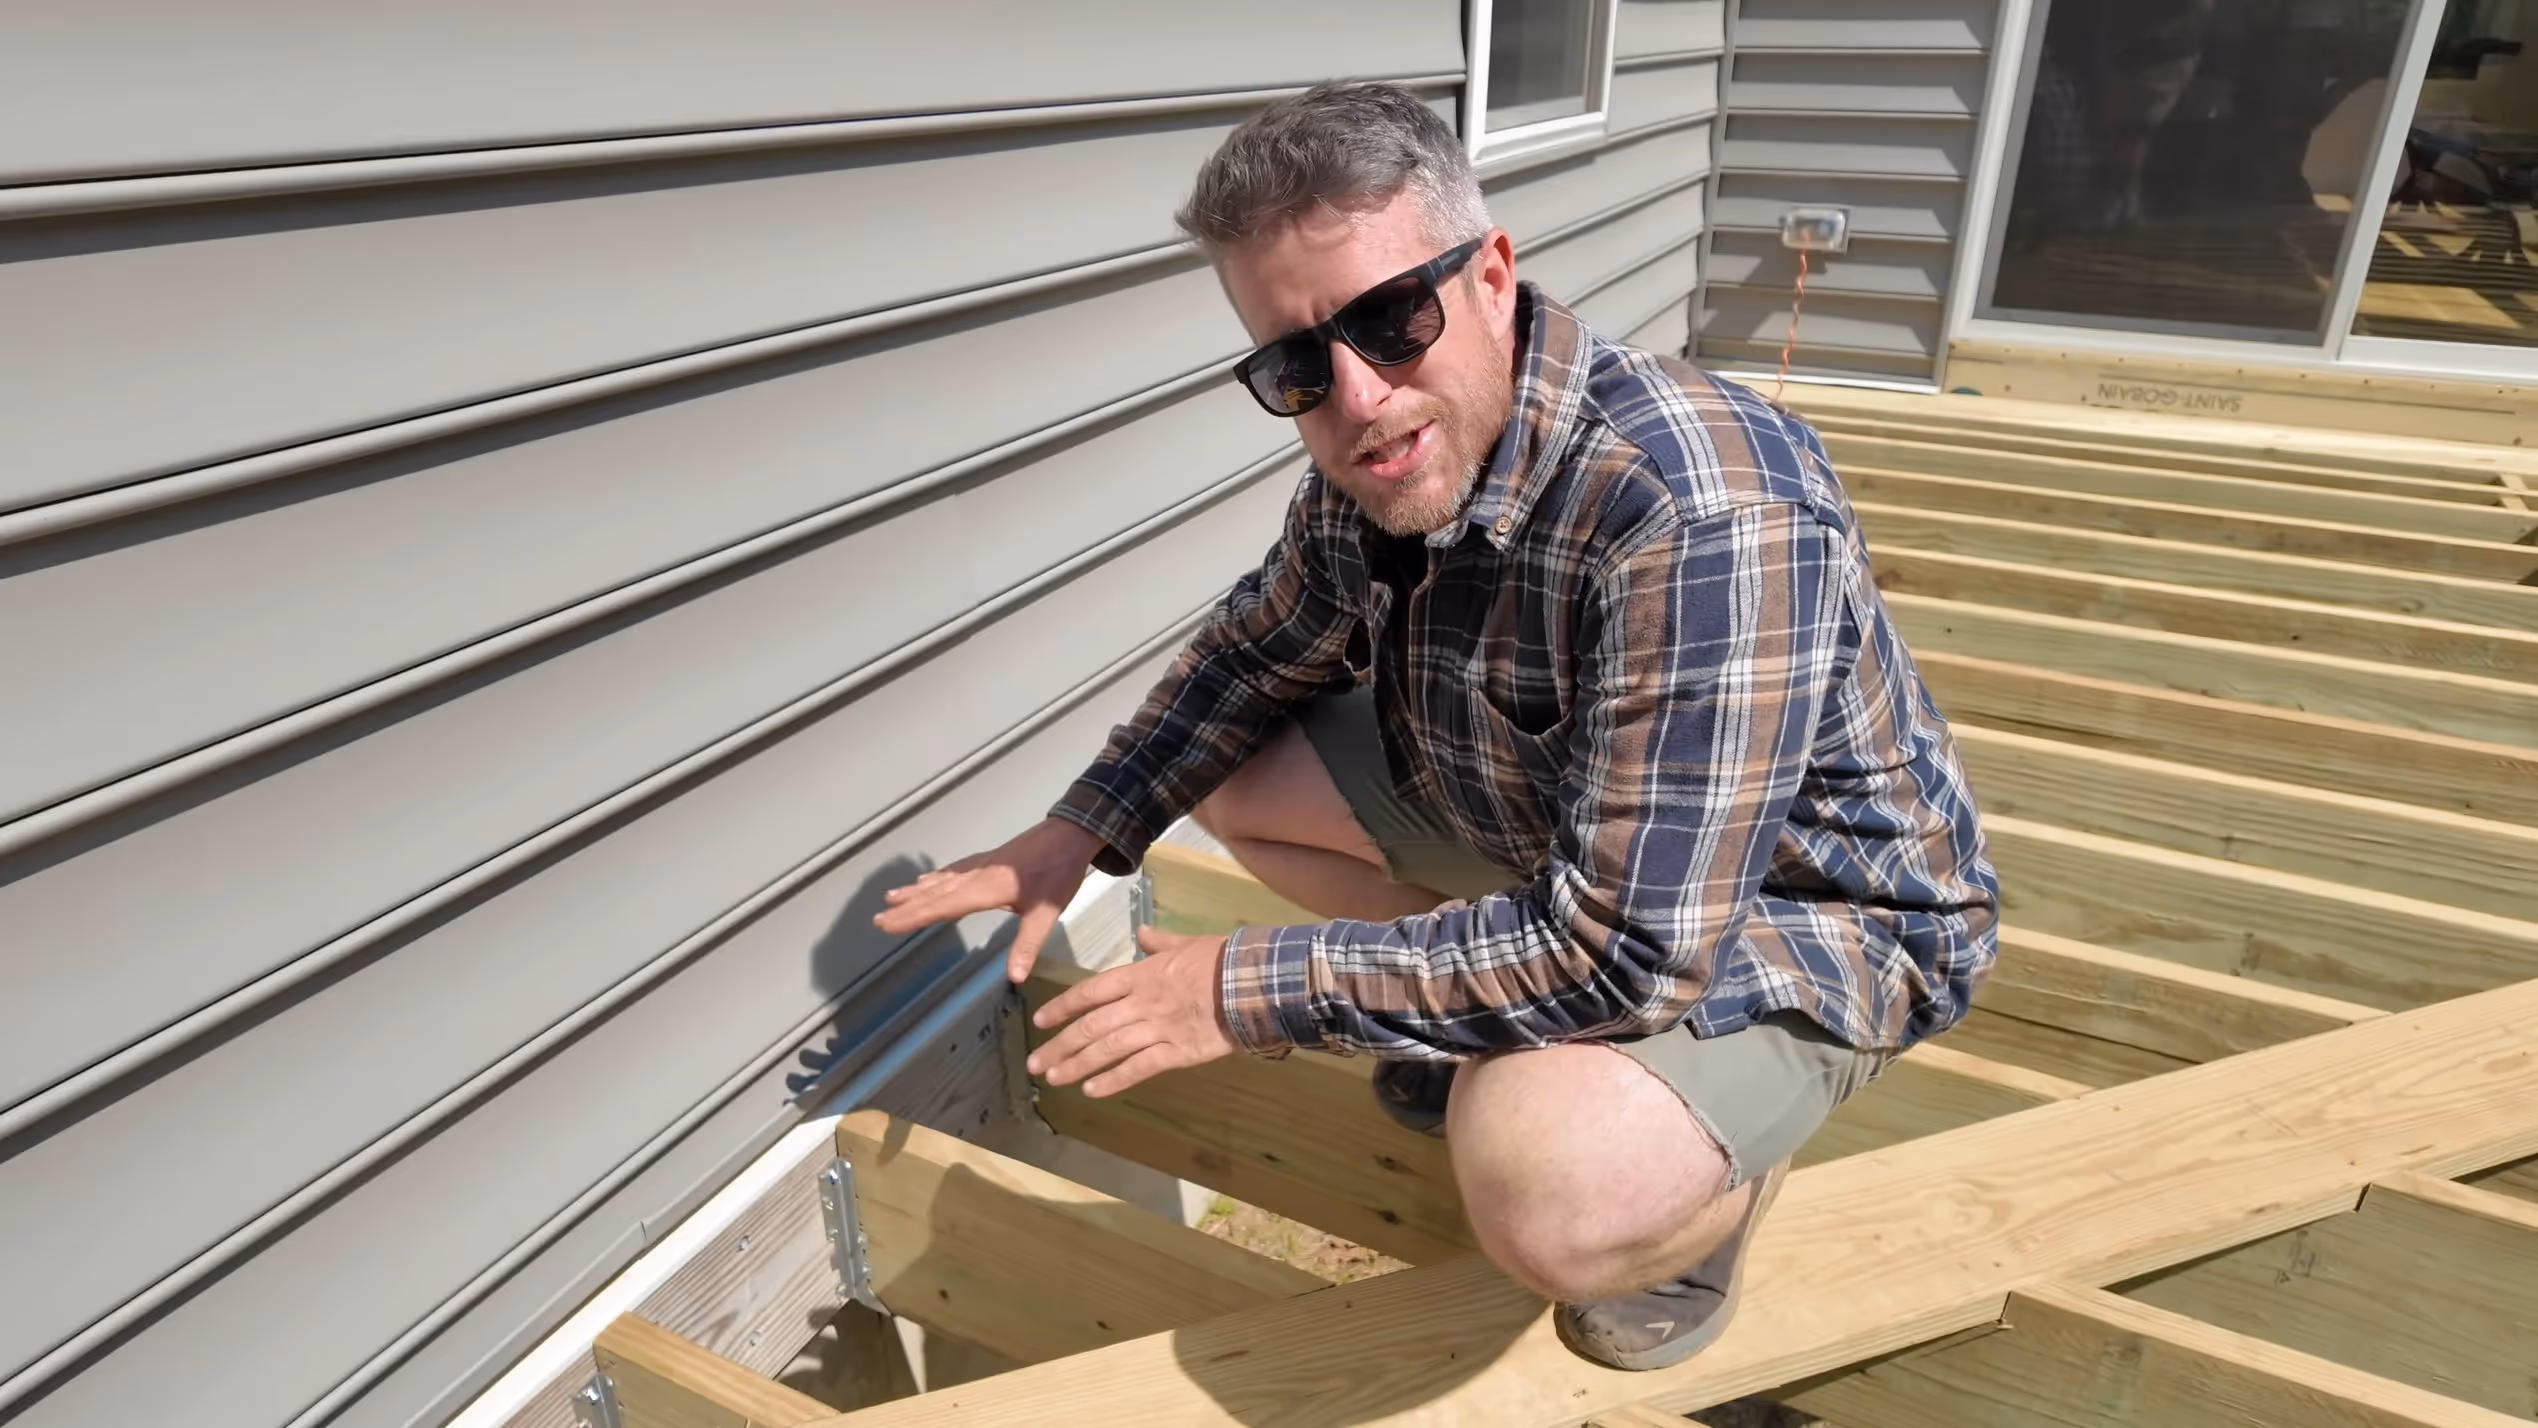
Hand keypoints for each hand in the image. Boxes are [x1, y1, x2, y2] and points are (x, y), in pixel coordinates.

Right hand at [874, 817, 1105, 983]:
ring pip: (940, 880)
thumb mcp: (1046, 912)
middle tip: (877, 917)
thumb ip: (1028, 944)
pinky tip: (930, 878)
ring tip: (892, 897)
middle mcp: (975, 876)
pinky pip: (953, 870)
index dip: (912, 917)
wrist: (1070, 834)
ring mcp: (980, 865)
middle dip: (905, 907)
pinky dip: (936, 877)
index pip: (941, 908)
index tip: (886, 924)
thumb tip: (1016, 977)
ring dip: (916, 891)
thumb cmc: (1058, 872)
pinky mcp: (989, 859)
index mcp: (984, 890)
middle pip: (934, 894)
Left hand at [1026, 926, 1238, 1096]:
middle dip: (1061, 1045)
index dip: (1062, 1007)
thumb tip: (1142, 935)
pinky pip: (1139, 1068)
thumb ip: (1160, 942)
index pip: (1091, 992)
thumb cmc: (1222, 960)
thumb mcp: (1187, 943)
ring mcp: (1158, 1028)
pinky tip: (1093, 1090)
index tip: (1040, 1021)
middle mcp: (1142, 1002)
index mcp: (1141, 975)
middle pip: (1092, 1025)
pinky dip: (1114, 1080)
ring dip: (1078, 1065)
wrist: (1254, 982)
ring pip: (1109, 1049)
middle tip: (1036, 1063)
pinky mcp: (1178, 1052)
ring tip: (1054, 1079)